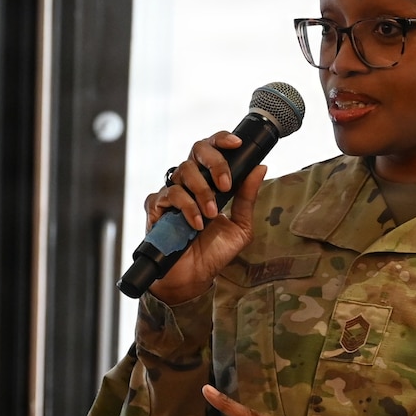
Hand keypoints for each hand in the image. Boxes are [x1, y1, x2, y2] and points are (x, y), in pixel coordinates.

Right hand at [142, 133, 266, 304]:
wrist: (194, 276)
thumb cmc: (214, 251)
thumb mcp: (240, 225)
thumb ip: (247, 197)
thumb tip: (260, 167)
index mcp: (209, 181)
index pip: (212, 149)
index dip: (222, 139)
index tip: (237, 144)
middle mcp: (189, 182)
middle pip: (196, 150)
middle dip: (214, 163)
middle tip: (225, 185)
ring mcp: (171, 193)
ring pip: (183, 172)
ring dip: (202, 193)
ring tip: (211, 215)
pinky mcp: (156, 207)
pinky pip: (168, 194)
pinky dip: (185, 208)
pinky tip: (195, 224)